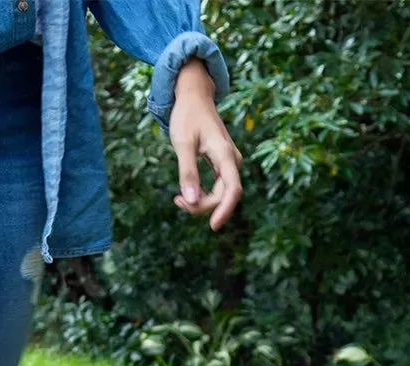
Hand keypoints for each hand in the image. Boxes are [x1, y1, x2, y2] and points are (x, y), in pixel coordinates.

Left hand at [169, 59, 242, 230]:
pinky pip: (215, 188)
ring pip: (219, 194)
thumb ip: (187, 172)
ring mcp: (228, 163)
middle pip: (224, 195)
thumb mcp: (183, 144)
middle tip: (177, 201)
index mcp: (225, 154)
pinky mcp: (222, 164)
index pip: (232, 189)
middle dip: (201, 206)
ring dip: (200, 202)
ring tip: (177, 199)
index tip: (213, 226)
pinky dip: (200, 195)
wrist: (194, 96)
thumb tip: (190, 199)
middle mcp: (231, 160)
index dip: (224, 210)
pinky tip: (183, 195)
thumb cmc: (187, 116)